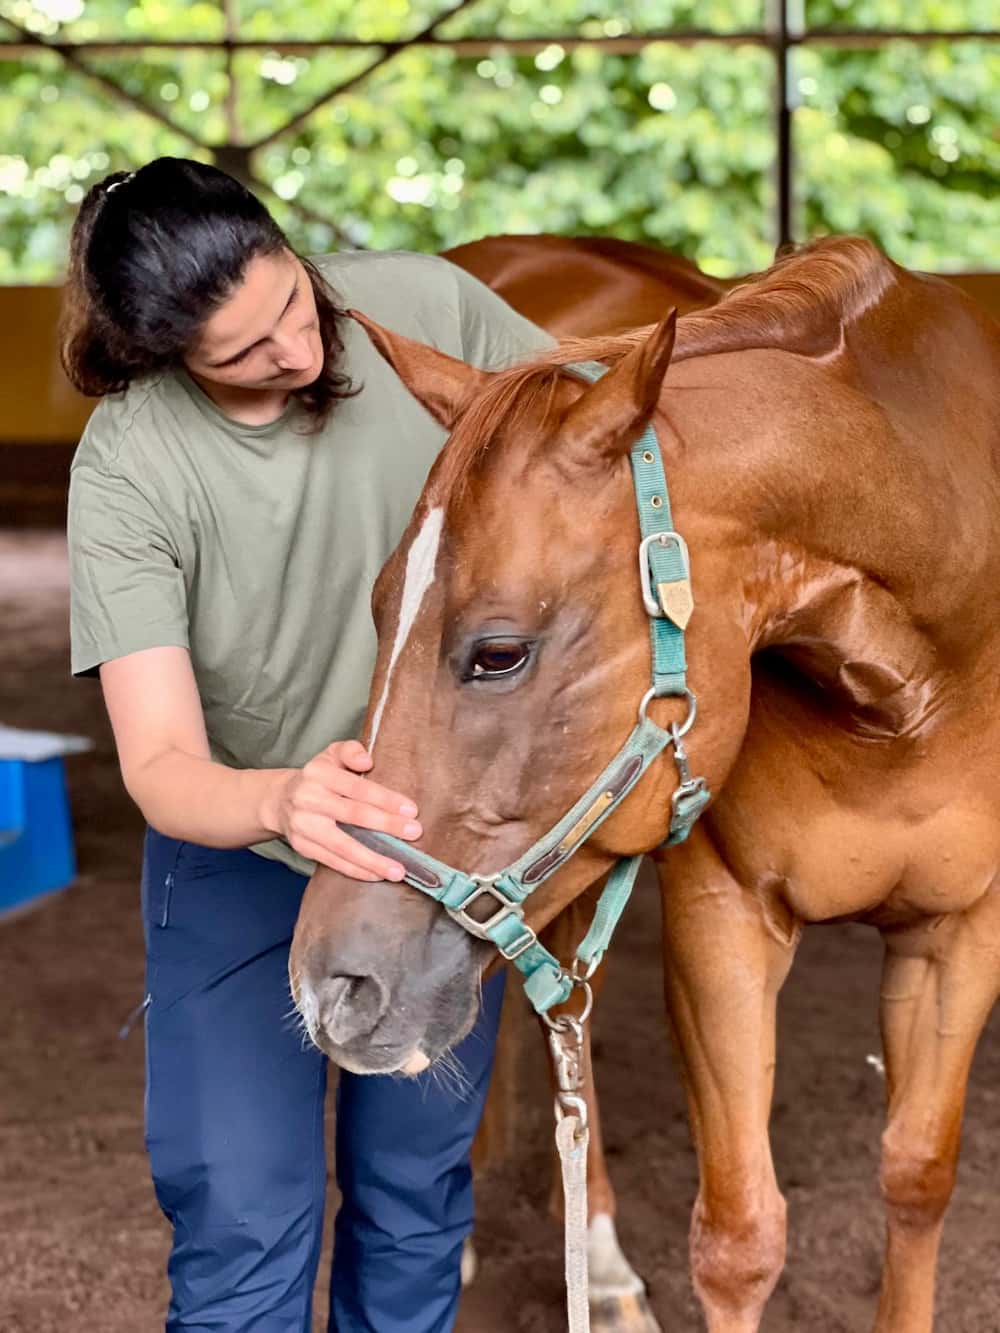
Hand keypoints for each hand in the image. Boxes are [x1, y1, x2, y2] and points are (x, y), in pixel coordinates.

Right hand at [266, 740, 419, 880]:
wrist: (280, 800)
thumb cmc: (319, 777)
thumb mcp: (331, 754)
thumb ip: (351, 751)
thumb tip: (367, 762)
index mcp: (319, 773)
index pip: (357, 787)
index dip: (385, 799)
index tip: (411, 810)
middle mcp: (308, 798)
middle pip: (353, 815)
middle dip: (387, 825)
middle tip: (415, 833)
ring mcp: (304, 825)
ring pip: (342, 846)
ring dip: (373, 859)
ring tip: (399, 870)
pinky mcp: (302, 847)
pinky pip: (332, 861)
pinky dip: (356, 870)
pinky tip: (377, 875)